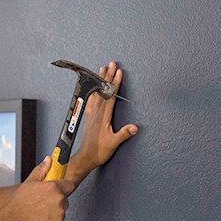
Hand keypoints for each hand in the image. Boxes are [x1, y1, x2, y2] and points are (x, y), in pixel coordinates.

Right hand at [2, 157, 74, 220]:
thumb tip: (49, 160)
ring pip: (61, 212)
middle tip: (41, 204)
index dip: (62, 188)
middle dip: (56, 201)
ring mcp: (60, 214)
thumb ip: (41, 170)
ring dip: (54, 213)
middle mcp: (59, 200)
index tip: (57, 190)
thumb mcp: (28, 183)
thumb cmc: (17, 204)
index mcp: (53, 187)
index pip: (69, 185)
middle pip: (64, 199)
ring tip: (39, 214)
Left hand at [69, 61, 137, 178]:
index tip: (118, 72)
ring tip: (101, 70)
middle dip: (107, 76)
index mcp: (103, 116)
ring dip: (99, 81)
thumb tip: (134, 127)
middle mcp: (96, 113)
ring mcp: (91, 114)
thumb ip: (123, 134)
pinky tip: (94, 87)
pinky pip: (91, 99)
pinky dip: (94, 90)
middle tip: (111, 64)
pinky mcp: (89, 117)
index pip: (110, 96)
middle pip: (103, 91)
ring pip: (96, 93)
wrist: (86, 157)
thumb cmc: (99, 151)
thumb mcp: (114, 143)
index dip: (114, 84)